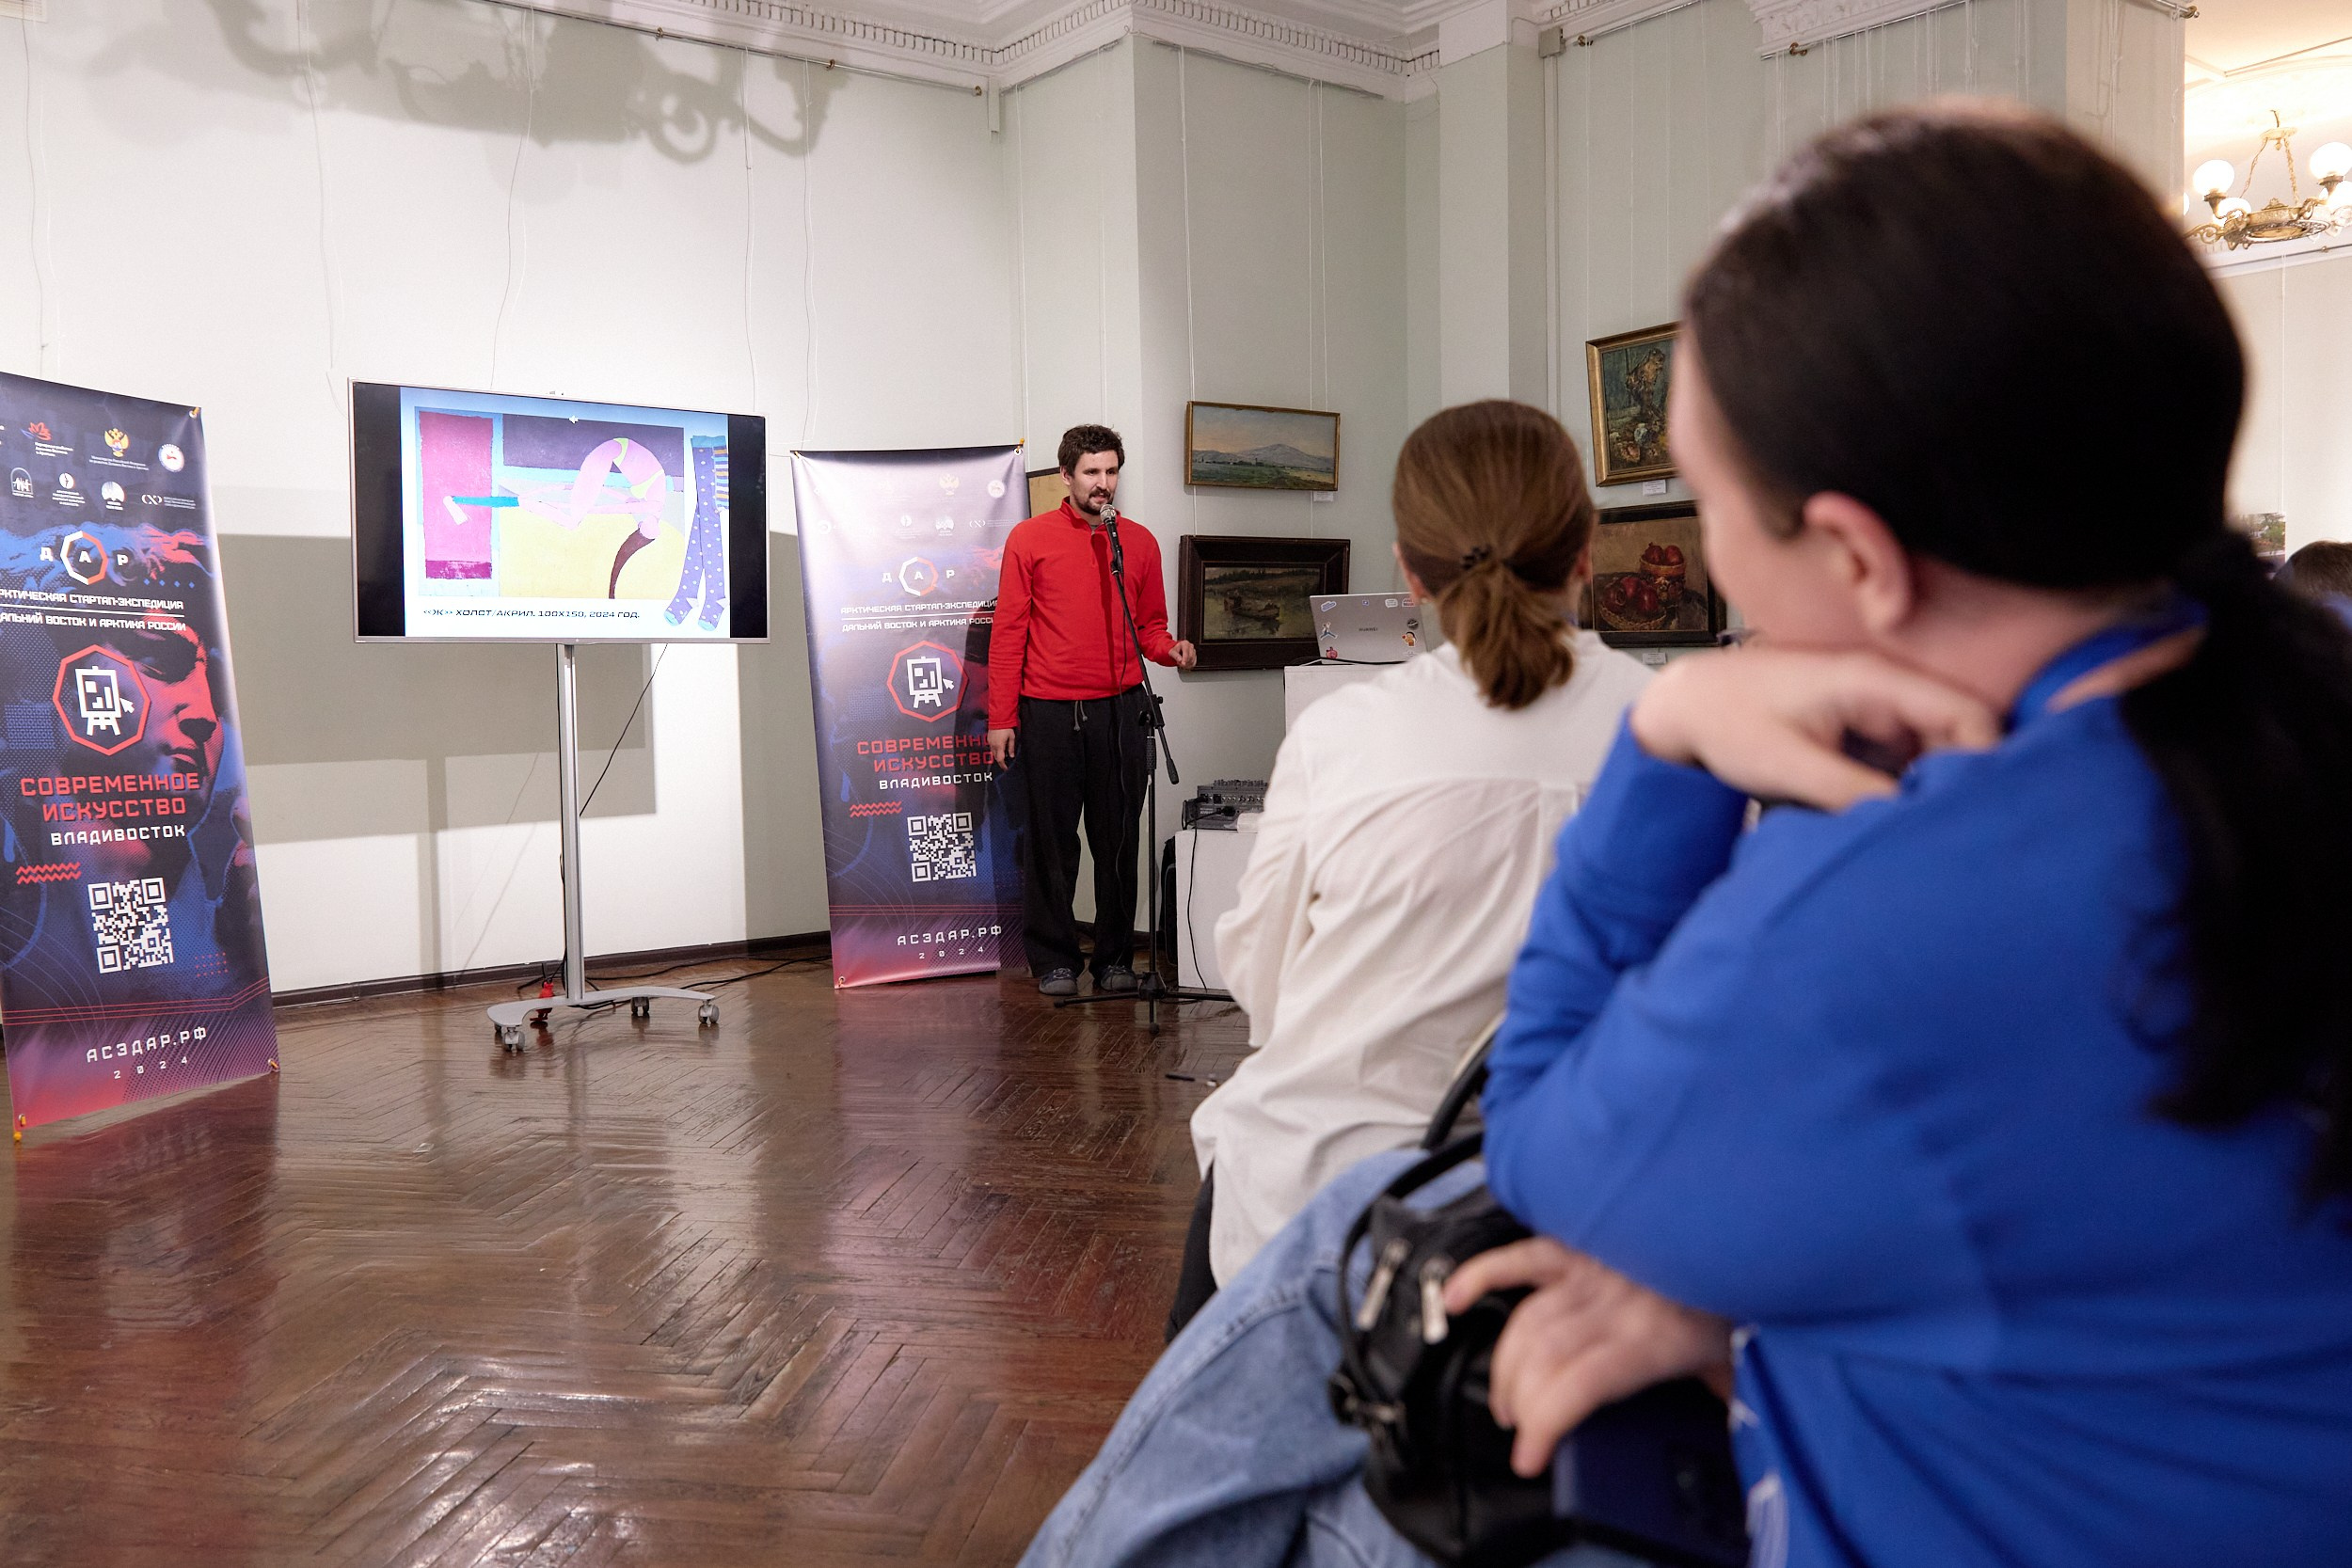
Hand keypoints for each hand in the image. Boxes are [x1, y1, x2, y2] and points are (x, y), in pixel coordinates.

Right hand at [988, 727, 1016, 766]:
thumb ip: (1011, 747)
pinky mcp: (988, 739)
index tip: (1006, 768)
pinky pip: (991, 747)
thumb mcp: (1011, 737)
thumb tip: (1011, 756)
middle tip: (1006, 763)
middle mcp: (993, 745)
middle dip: (1000, 761)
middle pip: (996, 757)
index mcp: (999, 746)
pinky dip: (995, 750)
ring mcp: (990, 742)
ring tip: (1004, 754)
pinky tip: (1000, 748)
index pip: (1000, 759)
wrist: (998, 719)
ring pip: (993, 753)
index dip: (1003, 765)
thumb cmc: (1006, 727)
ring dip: (998, 755)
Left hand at [1168, 640, 1197, 670]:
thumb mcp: (1172, 652)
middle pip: (1190, 657)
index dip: (1185, 658)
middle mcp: (1191, 646)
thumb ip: (1176, 656)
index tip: (1183, 664)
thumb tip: (1180, 660)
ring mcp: (1194, 651)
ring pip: (1192, 661)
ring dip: (1186, 664)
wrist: (1177, 651)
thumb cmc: (1175, 650)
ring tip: (1180, 663)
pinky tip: (1184, 665)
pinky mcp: (1195, 656)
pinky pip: (1193, 663)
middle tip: (1178, 663)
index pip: (1186, 652)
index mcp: (1185, 643)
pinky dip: (1188, 666)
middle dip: (1185, 662)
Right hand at [1445, 1237, 1732, 1477]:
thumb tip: (1719, 1439)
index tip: (1527, 1458)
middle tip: (1523, 1431)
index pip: (1578, 1385)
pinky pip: (1524, 1255)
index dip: (1543, 1425)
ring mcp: (1596, 1267)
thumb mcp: (1743, 1362)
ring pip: (1527, 1321)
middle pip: (1542, 1358)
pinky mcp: (1585, 1240)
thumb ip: (1719, 1397)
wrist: (1754, 1222)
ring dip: (1506, 1368)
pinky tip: (1454, 1298)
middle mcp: (1616, 1298)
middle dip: (1520, 1404)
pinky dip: (1484, 1274)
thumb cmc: (1753, 1293)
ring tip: (1508, 1401)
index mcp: (1655, 1336)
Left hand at [1629, 647, 1999, 810]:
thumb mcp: (1788, 764)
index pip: (1967, 714)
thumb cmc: (1727, 722)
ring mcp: (1875, 711)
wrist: (1684, 707)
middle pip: (1958, 736)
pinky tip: (1891, 824)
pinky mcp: (1861, 733)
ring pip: (1933, 754)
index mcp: (1874, 682)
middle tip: (1949, 836)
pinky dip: (1903, 791)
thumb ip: (1851, 791)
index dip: (1987, 761)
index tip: (1980, 813)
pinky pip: (1903, 763)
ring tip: (1919, 837)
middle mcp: (1884, 691)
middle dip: (1959, 782)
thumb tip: (1908, 821)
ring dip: (1930, 790)